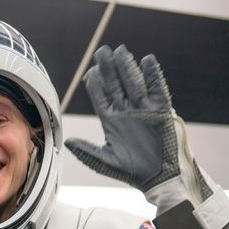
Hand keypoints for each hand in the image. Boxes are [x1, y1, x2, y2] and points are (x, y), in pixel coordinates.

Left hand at [65, 45, 180, 191]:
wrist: (159, 178)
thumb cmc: (132, 172)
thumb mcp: (106, 162)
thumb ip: (88, 152)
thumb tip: (67, 142)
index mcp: (111, 120)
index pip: (100, 96)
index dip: (95, 83)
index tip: (91, 72)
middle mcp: (125, 111)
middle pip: (115, 84)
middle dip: (108, 68)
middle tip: (102, 52)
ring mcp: (143, 108)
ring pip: (133, 82)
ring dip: (127, 66)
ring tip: (121, 51)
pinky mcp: (161, 110)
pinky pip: (157, 89)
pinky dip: (153, 75)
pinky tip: (147, 61)